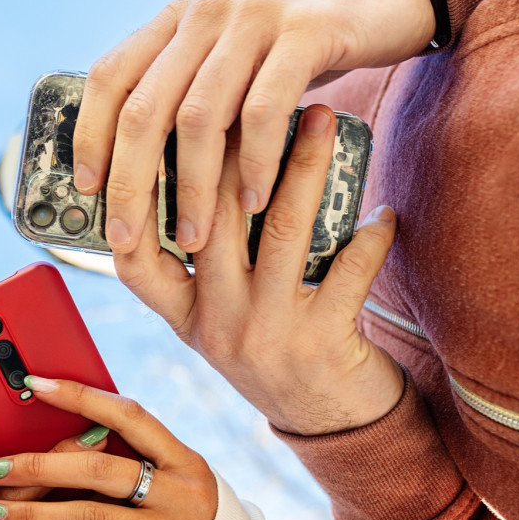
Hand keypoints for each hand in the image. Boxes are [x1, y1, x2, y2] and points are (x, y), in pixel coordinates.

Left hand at [0, 377, 216, 519]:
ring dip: (33, 514)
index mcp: (182, 458)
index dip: (81, 397)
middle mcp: (179, 494)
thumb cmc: (178, 506)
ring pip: (91, 519)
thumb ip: (130, 450)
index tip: (34, 384)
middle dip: (38, 466)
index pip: (129, 416)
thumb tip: (64, 419)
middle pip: (99, 469)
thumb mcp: (171, 471)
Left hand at [73, 0, 433, 253]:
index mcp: (177, 19)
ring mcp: (253, 19)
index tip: (86, 187)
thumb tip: (142, 170)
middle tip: (126, 235)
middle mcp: (205, 14)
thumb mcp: (232, 57)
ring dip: (192, 187)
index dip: (90, 134)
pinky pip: (263, 110)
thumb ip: (192, 92)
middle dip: (130, 181)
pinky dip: (254, 164)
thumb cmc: (299, 44)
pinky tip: (254, 201)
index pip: (110, 76)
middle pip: (145, 106)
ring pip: (199, 117)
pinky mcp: (305, 33)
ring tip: (195, 237)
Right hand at [116, 105, 402, 433]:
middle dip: (237, 147)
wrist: (332, 429)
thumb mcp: (224, 322)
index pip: (135, 259)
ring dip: (306, 166)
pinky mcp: (322, 342)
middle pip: (213, 219)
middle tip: (261, 91)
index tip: (154, 138)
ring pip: (280, 230)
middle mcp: (216, 326)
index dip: (136, 200)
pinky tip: (383, 212)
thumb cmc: (278, 356)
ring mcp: (266, 334)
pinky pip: (349, 271)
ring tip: (324, 118)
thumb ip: (208, 269)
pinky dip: (370, 236)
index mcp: (186, 319)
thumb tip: (211, 170)